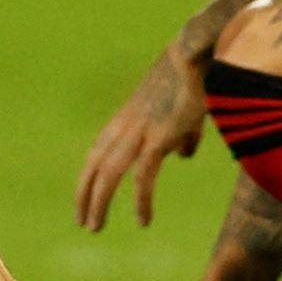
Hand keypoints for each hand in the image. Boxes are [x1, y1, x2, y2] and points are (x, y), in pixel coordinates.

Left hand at [76, 32, 207, 232]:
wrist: (197, 53)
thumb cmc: (193, 79)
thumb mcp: (181, 112)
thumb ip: (180, 135)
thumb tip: (183, 155)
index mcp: (127, 118)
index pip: (98, 152)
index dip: (89, 177)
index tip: (86, 199)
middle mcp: (126, 125)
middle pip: (94, 164)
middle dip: (85, 194)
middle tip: (83, 222)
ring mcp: (140, 130)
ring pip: (108, 172)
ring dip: (98, 201)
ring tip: (94, 226)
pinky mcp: (159, 136)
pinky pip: (143, 175)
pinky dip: (140, 200)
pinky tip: (142, 221)